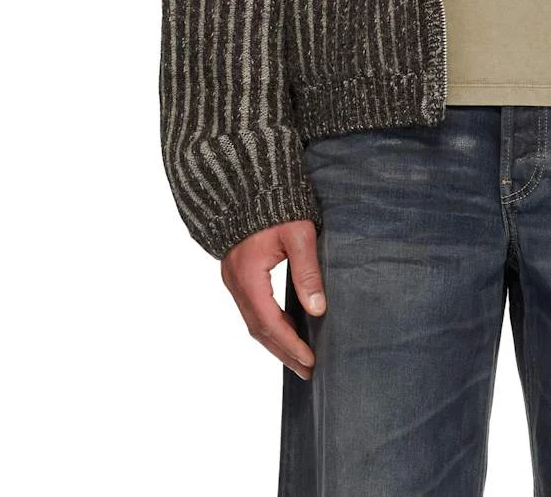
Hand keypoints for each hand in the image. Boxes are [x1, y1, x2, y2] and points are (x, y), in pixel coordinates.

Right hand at [220, 220, 326, 380]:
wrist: (249, 181)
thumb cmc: (276, 204)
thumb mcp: (299, 235)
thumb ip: (307, 272)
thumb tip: (318, 310)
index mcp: (248, 275)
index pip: (270, 323)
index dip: (290, 345)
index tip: (310, 361)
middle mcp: (235, 282)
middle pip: (258, 329)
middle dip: (283, 351)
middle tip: (307, 370)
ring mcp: (233, 278)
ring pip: (253, 320)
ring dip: (275, 340)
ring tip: (299, 356)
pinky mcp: (237, 272)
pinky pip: (251, 308)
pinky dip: (269, 323)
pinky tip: (286, 328)